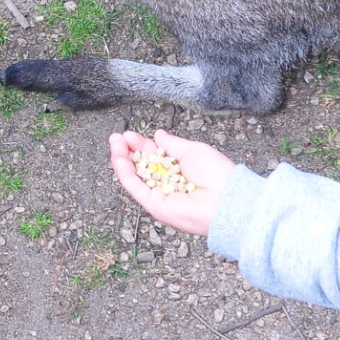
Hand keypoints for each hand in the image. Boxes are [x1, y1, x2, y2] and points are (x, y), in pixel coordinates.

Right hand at [107, 129, 236, 237]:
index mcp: (179, 168)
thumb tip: (158, 135)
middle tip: (117, 137)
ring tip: (114, 144)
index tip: (130, 135)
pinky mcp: (154, 205)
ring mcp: (161, 194)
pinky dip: (124, 173)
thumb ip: (173, 144)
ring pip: (134, 176)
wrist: (225, 199)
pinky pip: (135, 188)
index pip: (154, 155)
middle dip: (128, 150)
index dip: (141, 144)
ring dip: (121, 159)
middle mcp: (168, 182)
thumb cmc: (217, 175)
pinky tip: (118, 158)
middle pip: (141, 165)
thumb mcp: (193, 150)